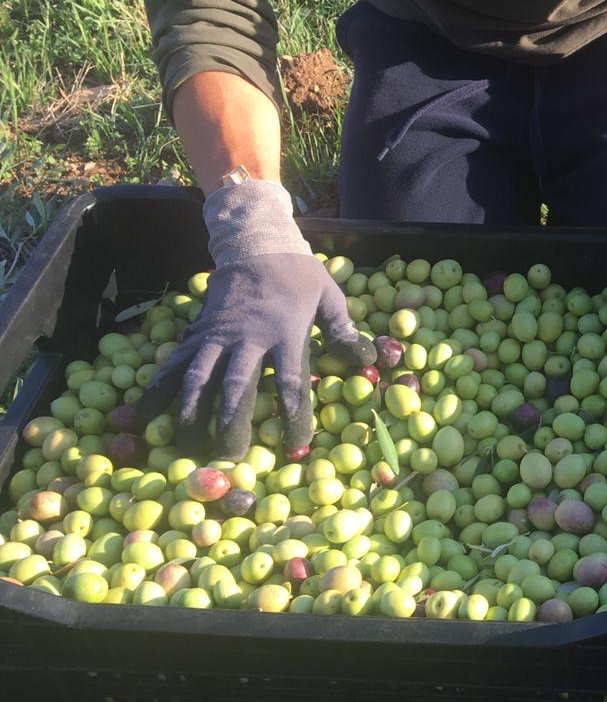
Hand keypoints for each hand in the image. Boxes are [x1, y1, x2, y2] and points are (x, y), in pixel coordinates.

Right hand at [136, 180, 372, 459]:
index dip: (293, 417)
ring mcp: (218, 335)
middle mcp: (248, 337)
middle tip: (228, 458)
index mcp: (285, 332)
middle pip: (236, 387)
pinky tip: (144, 411)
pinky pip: (175, 361)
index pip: (290, 382)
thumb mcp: (329, 296)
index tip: (295, 446)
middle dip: (230, 424)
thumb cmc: (298, 274)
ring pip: (198, 377)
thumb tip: (368, 360)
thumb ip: (343, 331)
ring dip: (190, 413)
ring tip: (184, 445)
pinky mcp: (198, 331)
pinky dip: (159, 386)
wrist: (254, 243)